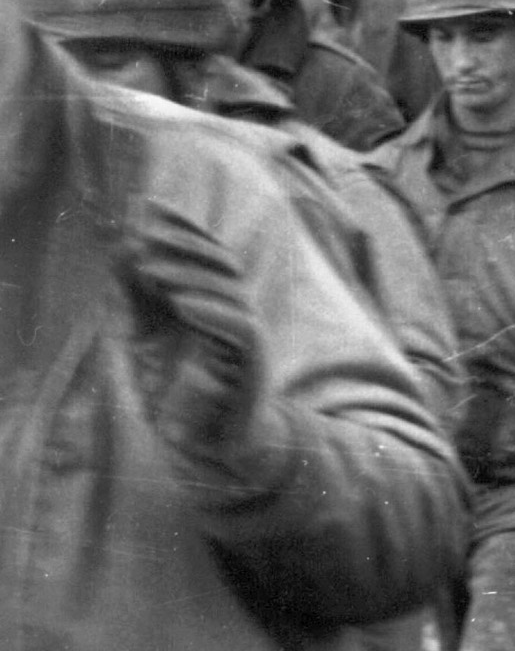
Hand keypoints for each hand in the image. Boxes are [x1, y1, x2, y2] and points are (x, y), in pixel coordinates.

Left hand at [121, 199, 261, 455]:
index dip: (184, 227)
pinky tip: (181, 304)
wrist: (207, 445)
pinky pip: (240, 329)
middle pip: (222, 265)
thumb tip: (125, 250)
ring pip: (231, 292)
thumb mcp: (143, 337)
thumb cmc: (179, 394)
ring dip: (189, 276)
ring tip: (151, 271)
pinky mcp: (254, 364)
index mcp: (217, 303)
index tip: (150, 204)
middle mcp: (238, 314)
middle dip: (186, 243)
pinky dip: (212, 312)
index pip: (208, 254)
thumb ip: (134, 297)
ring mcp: (250, 338)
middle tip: (147, 234)